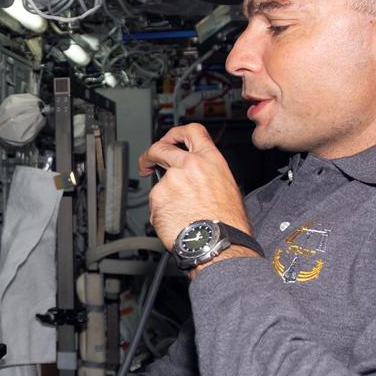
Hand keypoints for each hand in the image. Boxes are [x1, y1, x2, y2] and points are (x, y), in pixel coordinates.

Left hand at [138, 124, 252, 256]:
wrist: (216, 243)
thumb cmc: (227, 223)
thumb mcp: (228, 188)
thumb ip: (209, 174)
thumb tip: (199, 176)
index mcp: (210, 160)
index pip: (191, 131)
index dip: (175, 133)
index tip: (167, 140)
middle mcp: (189, 165)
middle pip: (160, 148)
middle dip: (150, 155)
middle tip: (146, 165)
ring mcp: (171, 180)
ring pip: (159, 183)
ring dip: (163, 197)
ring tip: (179, 215)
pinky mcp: (157, 197)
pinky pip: (154, 203)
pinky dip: (160, 213)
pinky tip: (174, 222)